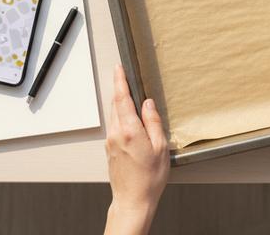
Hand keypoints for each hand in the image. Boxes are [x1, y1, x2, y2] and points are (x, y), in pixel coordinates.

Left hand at [104, 64, 168, 232]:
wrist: (132, 201)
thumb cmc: (149, 178)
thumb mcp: (160, 148)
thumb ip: (153, 122)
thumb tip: (148, 103)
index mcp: (129, 130)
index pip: (122, 98)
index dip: (120, 81)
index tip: (119, 68)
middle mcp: (116, 133)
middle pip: (116, 104)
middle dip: (120, 89)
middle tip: (125, 76)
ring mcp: (110, 141)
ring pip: (114, 115)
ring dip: (120, 104)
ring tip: (129, 96)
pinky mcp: (109, 149)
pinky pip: (114, 125)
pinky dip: (120, 117)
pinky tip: (129, 119)